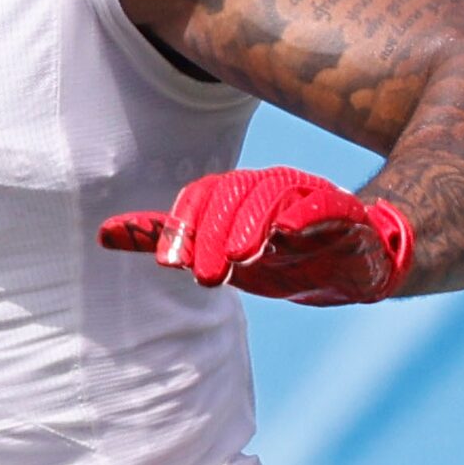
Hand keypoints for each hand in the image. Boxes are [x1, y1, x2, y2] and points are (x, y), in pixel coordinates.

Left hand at [100, 167, 414, 304]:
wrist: (360, 265)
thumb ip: (171, 239)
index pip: (204, 195)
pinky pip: (325, 204)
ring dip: (254, 222)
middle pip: (235, 193)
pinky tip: (288, 233)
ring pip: (275, 192)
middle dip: (216, 232)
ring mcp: (309, 196)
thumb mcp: (221, 253)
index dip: (183, 225)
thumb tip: (103, 232)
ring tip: (242, 259)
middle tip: (205, 276)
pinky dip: (305, 214)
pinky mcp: (346, 213)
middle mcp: (271, 188)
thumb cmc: (285, 257)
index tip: (170, 264)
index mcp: (240, 195)